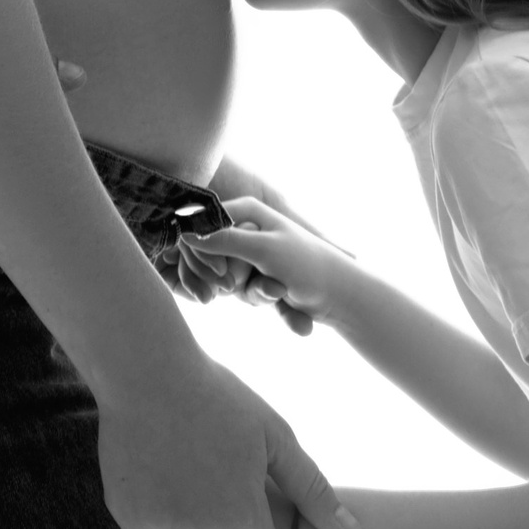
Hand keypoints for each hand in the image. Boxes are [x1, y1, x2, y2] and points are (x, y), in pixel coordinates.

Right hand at [96, 346, 358, 528]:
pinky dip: (160, 518)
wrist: (145, 371)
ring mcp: (158, 527)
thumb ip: (312, 490)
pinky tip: (163, 474)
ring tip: (193, 480)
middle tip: (226, 504)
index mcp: (241, 515)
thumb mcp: (273, 436)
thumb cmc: (218, 397)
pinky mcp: (127, 518)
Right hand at [180, 197, 355, 330]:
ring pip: (230, 281)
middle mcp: (247, 229)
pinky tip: (297, 317)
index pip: (202, 229)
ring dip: (257, 294)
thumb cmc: (306, 264)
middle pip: (213, 259)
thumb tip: (185, 232)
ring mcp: (253, 254)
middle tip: (270, 286)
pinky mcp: (260, 276)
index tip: (225, 278)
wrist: (343, 295)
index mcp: (245, 211)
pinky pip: (248, 293)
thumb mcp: (263, 250)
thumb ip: (224, 240)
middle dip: (237, 281)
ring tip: (284, 292)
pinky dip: (269, 304)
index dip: (206, 256)